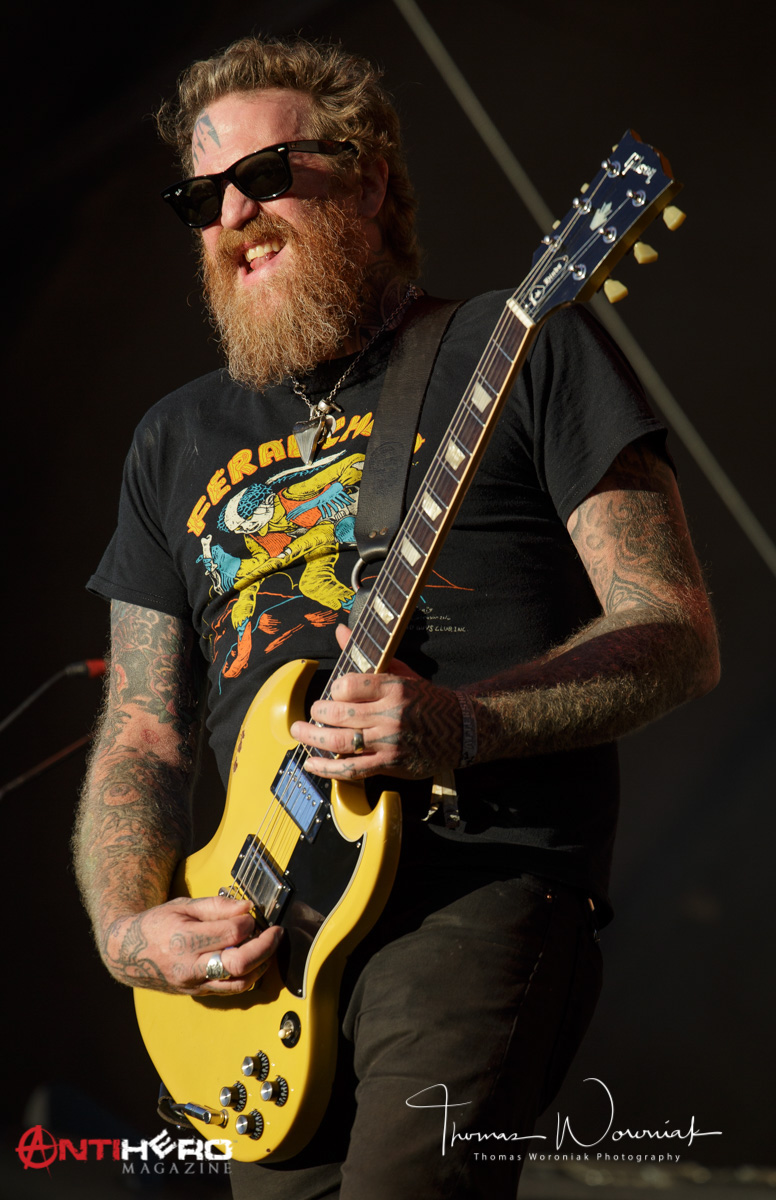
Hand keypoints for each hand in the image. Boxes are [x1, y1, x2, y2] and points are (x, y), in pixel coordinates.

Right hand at [102, 895, 282, 995]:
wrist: (128, 953)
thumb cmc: (157, 924)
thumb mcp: (184, 905)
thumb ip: (217, 906)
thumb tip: (247, 907)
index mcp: (184, 939)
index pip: (231, 933)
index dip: (249, 922)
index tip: (252, 915)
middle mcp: (189, 967)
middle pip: (239, 963)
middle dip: (265, 946)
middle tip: (275, 932)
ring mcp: (194, 984)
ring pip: (239, 983)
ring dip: (261, 964)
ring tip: (267, 946)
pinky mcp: (198, 994)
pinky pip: (230, 990)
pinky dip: (248, 976)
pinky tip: (254, 961)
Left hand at [290, 625, 462, 780]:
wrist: (460, 730)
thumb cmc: (426, 699)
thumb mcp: (400, 671)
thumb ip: (365, 653)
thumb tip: (339, 629)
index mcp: (394, 688)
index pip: (348, 685)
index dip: (334, 688)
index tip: (333, 692)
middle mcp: (391, 715)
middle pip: (339, 713)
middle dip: (318, 712)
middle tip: (313, 712)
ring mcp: (389, 742)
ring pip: (340, 741)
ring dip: (313, 738)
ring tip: (300, 732)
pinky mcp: (389, 764)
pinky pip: (351, 769)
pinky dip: (326, 768)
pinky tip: (311, 764)